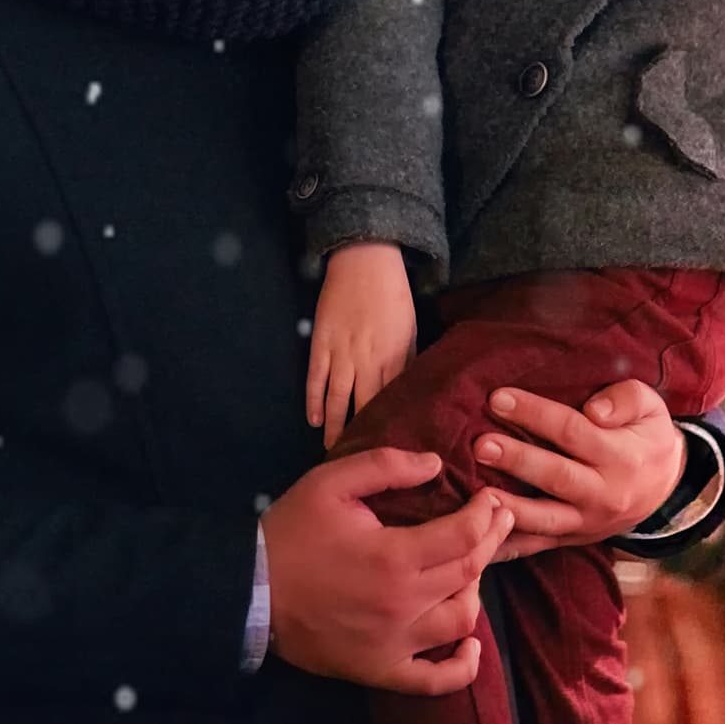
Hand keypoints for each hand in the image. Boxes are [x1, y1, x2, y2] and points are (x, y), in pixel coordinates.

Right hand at [264, 448, 512, 692]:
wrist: (249, 590)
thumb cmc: (291, 532)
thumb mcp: (332, 482)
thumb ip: (386, 467)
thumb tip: (435, 464)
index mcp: (394, 556)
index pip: (464, 535)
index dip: (486, 514)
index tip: (491, 499)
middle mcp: (404, 604)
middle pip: (469, 572)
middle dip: (490, 540)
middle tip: (499, 520)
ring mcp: (395, 643)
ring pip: (461, 620)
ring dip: (475, 590)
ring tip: (471, 567)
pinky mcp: (380, 669)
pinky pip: (434, 680)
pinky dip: (461, 666)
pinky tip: (470, 646)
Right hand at [307, 243, 415, 448]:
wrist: (365, 258)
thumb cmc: (393, 293)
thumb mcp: (410, 327)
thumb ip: (407, 360)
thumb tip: (409, 392)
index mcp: (394, 356)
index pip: (391, 403)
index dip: (389, 429)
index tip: (389, 454)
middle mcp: (367, 360)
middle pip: (363, 407)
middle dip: (361, 437)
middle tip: (358, 465)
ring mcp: (341, 353)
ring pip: (337, 400)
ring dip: (335, 428)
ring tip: (334, 453)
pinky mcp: (320, 343)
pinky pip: (315, 378)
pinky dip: (314, 400)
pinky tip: (314, 420)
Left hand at [473, 380, 685, 562]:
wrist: (666, 488)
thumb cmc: (648, 437)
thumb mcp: (651, 408)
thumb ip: (627, 400)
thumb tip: (594, 410)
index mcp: (621, 457)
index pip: (573, 431)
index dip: (535, 414)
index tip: (498, 398)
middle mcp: (604, 494)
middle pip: (556, 476)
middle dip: (516, 460)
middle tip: (480, 445)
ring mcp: (588, 522)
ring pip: (546, 518)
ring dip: (509, 507)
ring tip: (477, 496)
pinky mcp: (575, 539)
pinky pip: (540, 546)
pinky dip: (511, 547)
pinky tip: (482, 542)